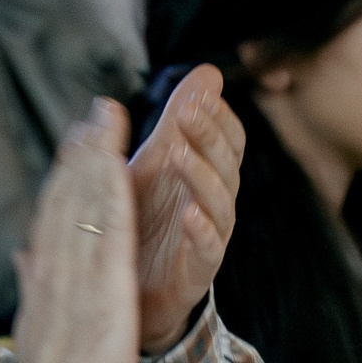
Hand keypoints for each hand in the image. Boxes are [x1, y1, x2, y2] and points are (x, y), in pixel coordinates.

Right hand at [14, 101, 142, 362]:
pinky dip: (110, 193)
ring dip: (95, 157)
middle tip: (95, 110)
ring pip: (84, 205)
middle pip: (66, 198)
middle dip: (81, 152)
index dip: (67, 174)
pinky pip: (106, 232)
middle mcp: (55, 268)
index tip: (78, 140)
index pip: (55, 215)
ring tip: (106, 118)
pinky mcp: (102, 286)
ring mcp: (76, 274)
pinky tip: (120, 163)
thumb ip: (33, 286)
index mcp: (45, 278)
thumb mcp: (37, 328)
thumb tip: (23, 256)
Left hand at [124, 63, 245, 352]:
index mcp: (208, 176)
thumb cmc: (148, 220)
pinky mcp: (198, 272)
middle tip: (185, 112)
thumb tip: (207, 72)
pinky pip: (208, 249)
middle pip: (226, 164)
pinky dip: (200, 230)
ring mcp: (210, 238)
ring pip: (220, 203)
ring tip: (178, 154)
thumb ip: (179, 121)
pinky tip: (188, 214)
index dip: (219, 117)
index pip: (229, 139)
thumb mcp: (158, 163)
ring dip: (201, 175)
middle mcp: (216, 204)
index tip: (199, 95)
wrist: (133, 290)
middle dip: (208, 135)